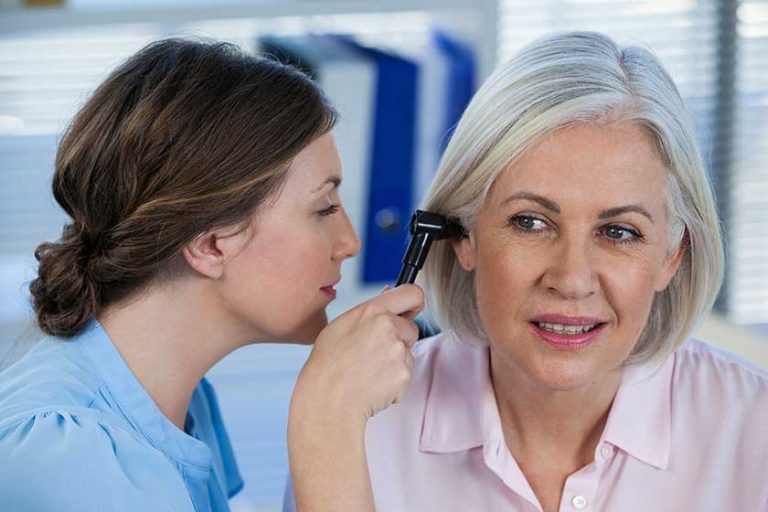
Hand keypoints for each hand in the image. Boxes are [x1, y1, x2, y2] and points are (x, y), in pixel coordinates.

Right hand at [292, 283, 424, 425]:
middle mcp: (389, 328)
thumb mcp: (342, 325)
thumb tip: (389, 293)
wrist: (328, 400)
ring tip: (368, 370)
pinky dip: (393, 379)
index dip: (413, 303)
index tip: (409, 311)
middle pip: (412, 327)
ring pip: (407, 352)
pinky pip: (405, 373)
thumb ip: (370, 309)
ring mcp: (398, 352)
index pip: (413, 293)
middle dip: (400, 337)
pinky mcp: (404, 375)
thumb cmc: (328, 363)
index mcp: (373, 311)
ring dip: (395, 360)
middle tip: (374, 351)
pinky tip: (372, 383)